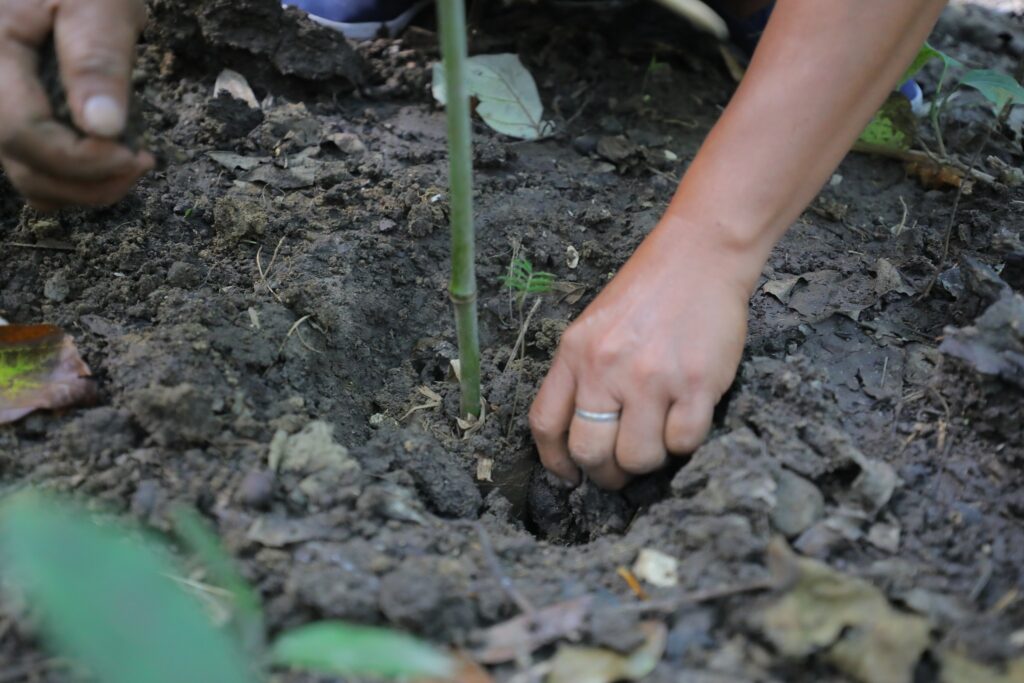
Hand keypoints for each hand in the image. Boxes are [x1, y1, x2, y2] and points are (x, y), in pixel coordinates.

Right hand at [0, 0, 152, 210]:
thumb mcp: (98, 3)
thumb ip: (97, 59)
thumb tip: (104, 128)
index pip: (22, 133)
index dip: (82, 160)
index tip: (135, 157)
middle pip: (23, 164)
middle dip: (89, 181)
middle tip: (141, 163)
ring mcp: (0, 103)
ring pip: (27, 173)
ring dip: (83, 186)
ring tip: (130, 162)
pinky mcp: (18, 111)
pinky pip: (33, 163)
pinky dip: (71, 175)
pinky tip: (108, 157)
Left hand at [529, 219, 756, 489]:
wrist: (700, 256)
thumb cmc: (647, 293)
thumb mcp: (594, 327)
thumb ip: (581, 375)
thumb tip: (579, 434)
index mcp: (575, 353)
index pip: (546, 424)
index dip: (555, 462)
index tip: (569, 474)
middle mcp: (606, 368)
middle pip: (590, 452)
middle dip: (604, 474)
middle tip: (619, 470)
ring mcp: (652, 378)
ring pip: (637, 457)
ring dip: (647, 461)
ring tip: (657, 438)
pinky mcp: (696, 384)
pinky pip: (683, 442)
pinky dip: (684, 442)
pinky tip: (685, 418)